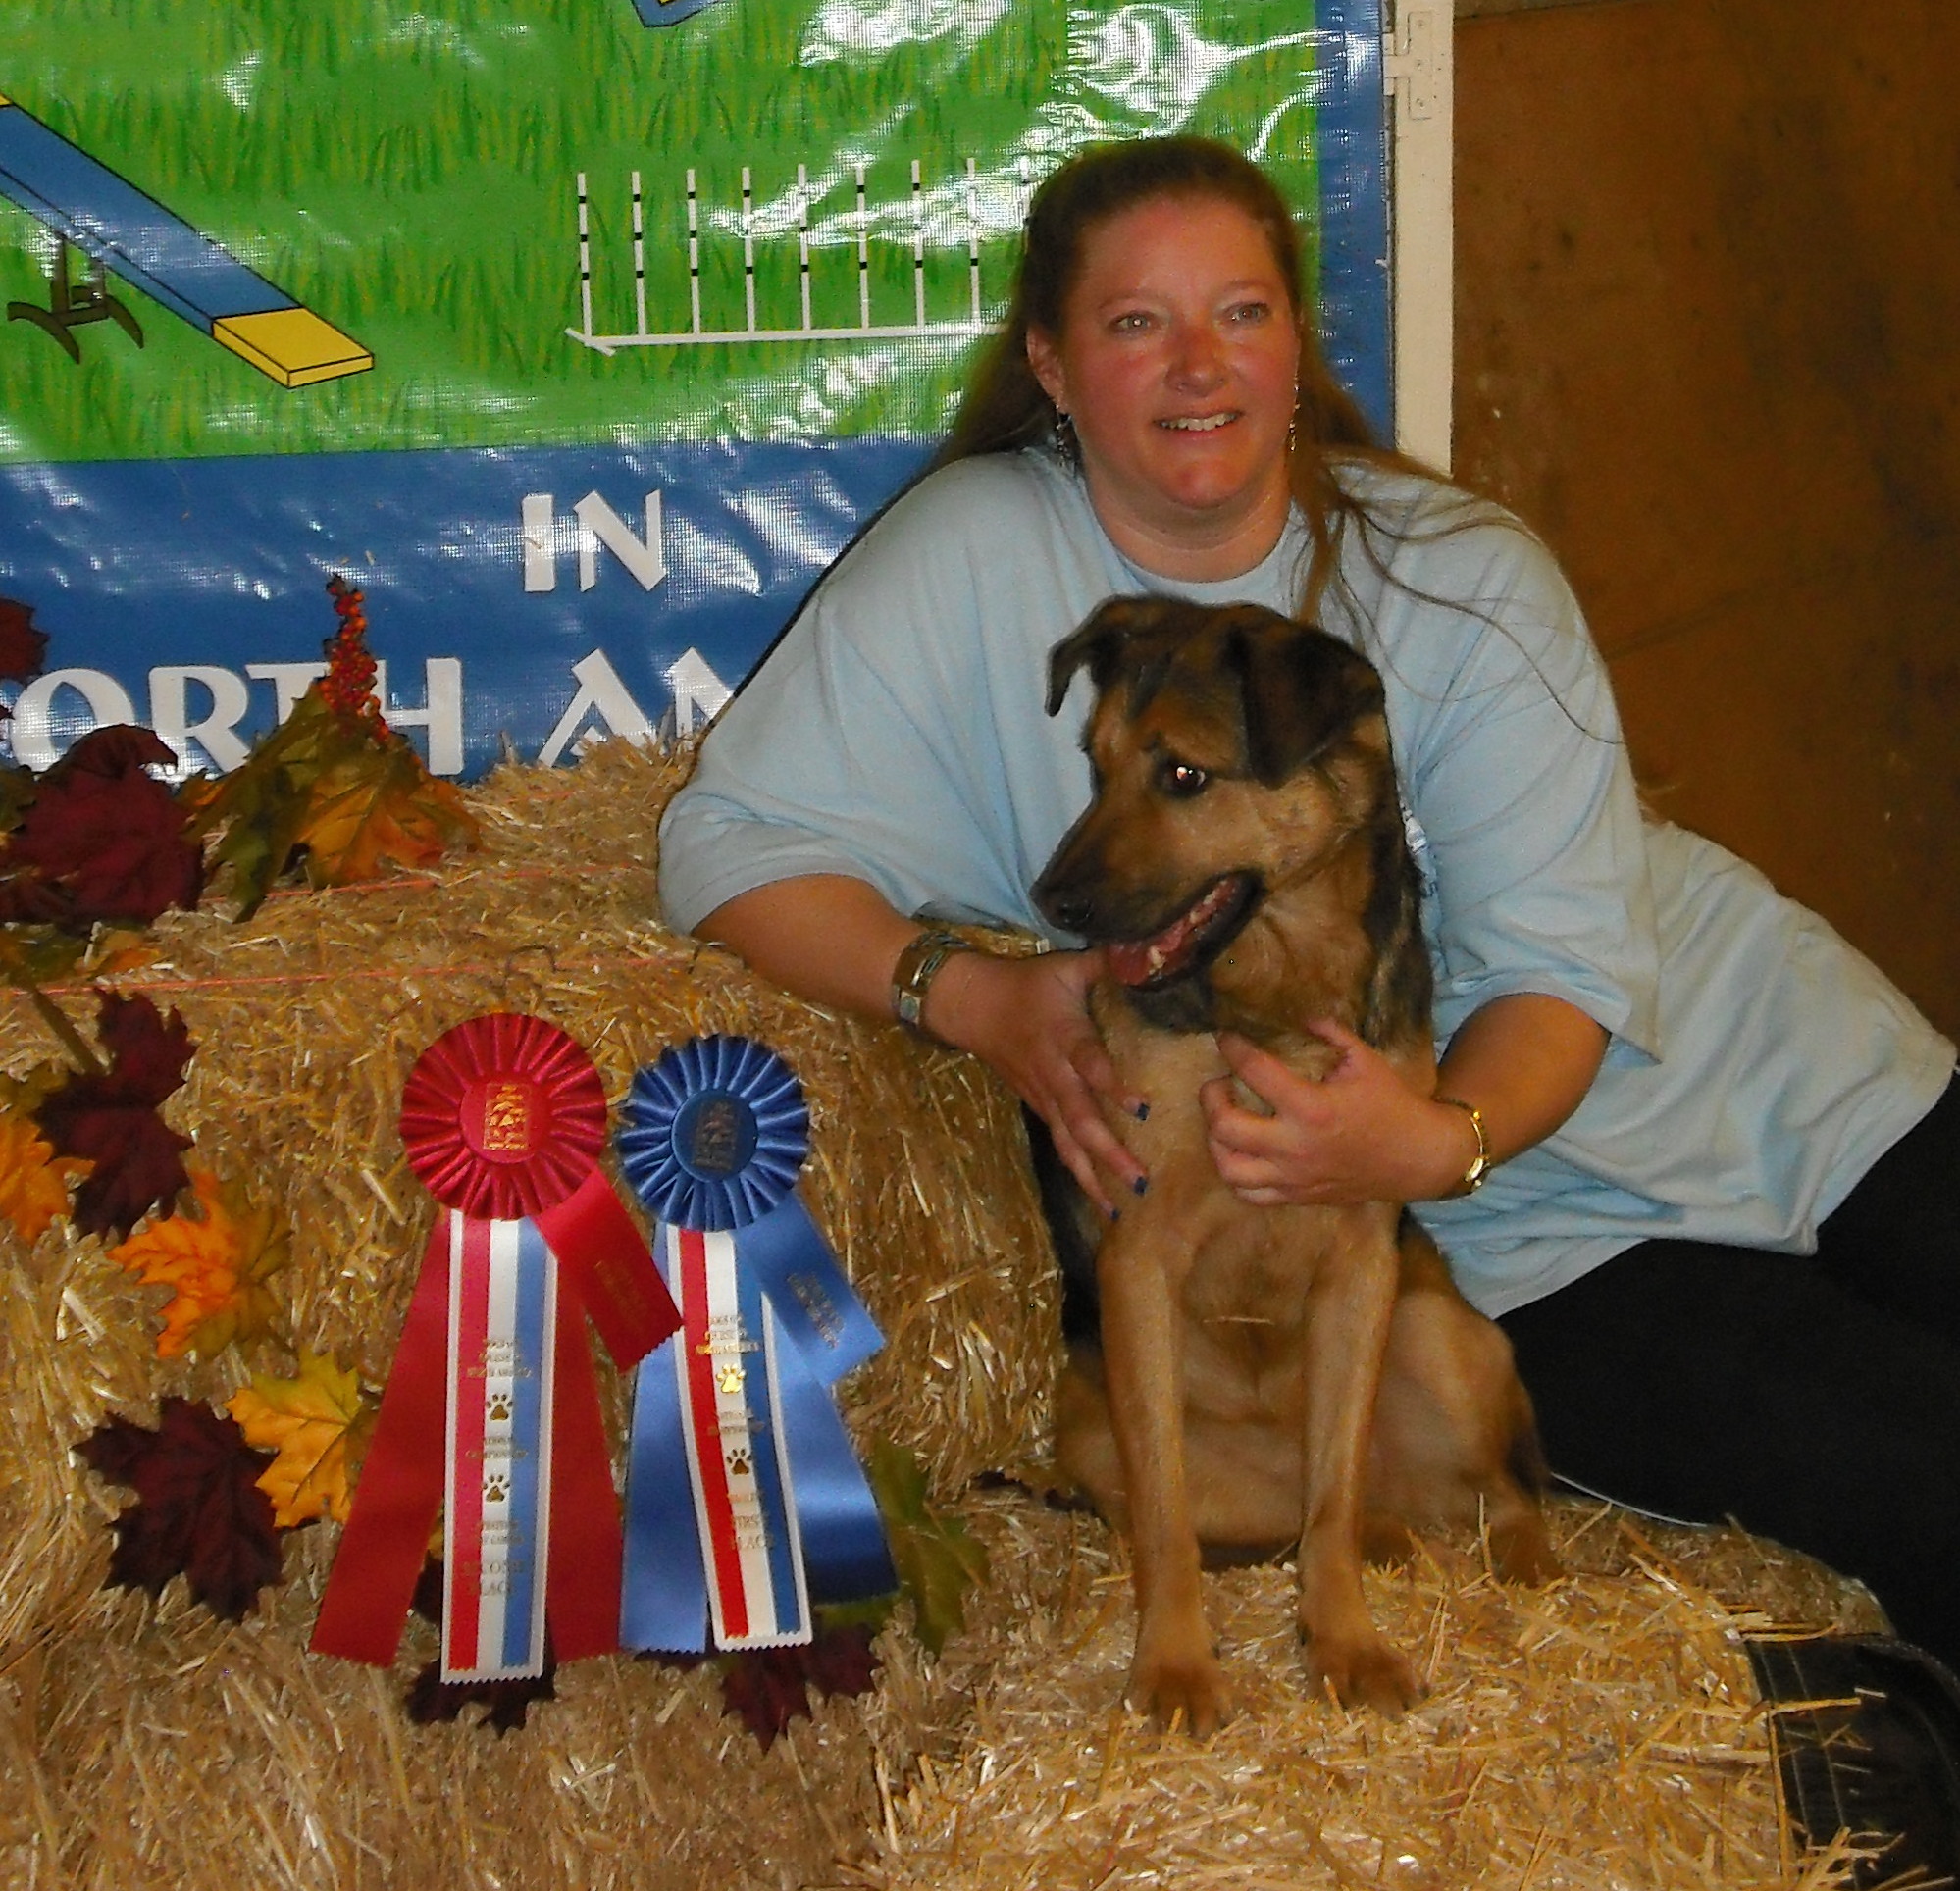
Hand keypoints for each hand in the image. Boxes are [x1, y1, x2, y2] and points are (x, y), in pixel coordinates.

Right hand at [927, 948, 1146, 1217]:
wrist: (970, 1005)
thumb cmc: (1026, 985)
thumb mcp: (1066, 966)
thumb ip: (1111, 963)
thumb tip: (1154, 953)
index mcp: (1064, 1038)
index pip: (1090, 1065)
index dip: (1113, 1086)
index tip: (1142, 1108)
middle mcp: (1054, 1075)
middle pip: (1079, 1120)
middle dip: (1108, 1152)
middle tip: (1140, 1179)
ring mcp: (1043, 1096)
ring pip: (1067, 1143)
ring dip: (1092, 1177)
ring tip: (1119, 1208)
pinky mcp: (1038, 1107)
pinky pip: (1059, 1144)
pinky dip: (1077, 1172)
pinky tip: (1098, 1196)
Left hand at [1201, 1021, 1471, 1206]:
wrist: (1419, 1157)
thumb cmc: (1392, 1103)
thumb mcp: (1363, 1058)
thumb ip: (1326, 1032)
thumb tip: (1295, 1015)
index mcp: (1312, 1107)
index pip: (1255, 1071)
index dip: (1233, 1048)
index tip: (1227, 1038)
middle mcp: (1296, 1147)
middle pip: (1225, 1127)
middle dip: (1210, 1099)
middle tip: (1217, 1084)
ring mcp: (1294, 1177)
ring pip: (1230, 1169)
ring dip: (1216, 1142)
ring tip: (1222, 1121)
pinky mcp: (1298, 1196)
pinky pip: (1250, 1194)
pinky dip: (1236, 1174)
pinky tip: (1241, 1151)